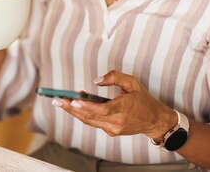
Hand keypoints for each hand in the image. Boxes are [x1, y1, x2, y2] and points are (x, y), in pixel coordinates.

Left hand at [53, 70, 174, 138]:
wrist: (154, 120)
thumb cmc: (143, 99)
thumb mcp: (132, 82)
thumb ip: (114, 77)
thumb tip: (96, 81)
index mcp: (124, 109)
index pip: (102, 110)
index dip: (86, 107)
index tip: (73, 101)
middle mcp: (117, 122)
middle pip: (90, 117)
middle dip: (71, 108)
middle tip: (55, 100)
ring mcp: (113, 129)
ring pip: (89, 121)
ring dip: (73, 112)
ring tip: (59, 102)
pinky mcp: (111, 131)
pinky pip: (94, 122)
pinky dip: (83, 113)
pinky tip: (75, 105)